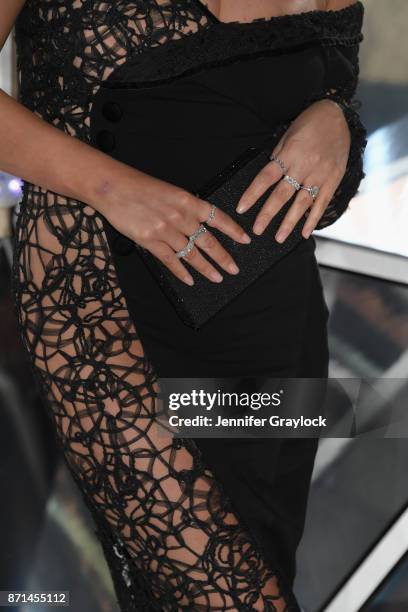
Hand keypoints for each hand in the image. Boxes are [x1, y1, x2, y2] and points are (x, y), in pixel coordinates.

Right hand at [93, 165, 250, 285]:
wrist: (113, 187)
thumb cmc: (140, 186)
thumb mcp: (170, 191)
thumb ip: (185, 208)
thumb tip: (199, 224)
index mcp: (188, 201)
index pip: (217, 218)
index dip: (233, 230)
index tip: (246, 240)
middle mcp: (181, 217)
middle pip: (208, 241)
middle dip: (223, 257)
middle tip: (234, 269)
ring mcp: (166, 230)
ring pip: (191, 254)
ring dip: (205, 268)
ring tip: (217, 278)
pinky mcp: (150, 241)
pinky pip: (170, 260)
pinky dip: (181, 272)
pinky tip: (190, 280)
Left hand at [235, 99, 350, 240]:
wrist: (337, 115)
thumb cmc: (308, 124)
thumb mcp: (288, 135)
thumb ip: (278, 157)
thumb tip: (268, 179)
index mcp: (289, 153)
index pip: (266, 177)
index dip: (253, 194)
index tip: (241, 209)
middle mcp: (304, 166)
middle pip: (282, 194)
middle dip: (268, 214)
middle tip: (257, 230)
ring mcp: (320, 174)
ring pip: (302, 203)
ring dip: (289, 222)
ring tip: (279, 238)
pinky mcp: (333, 179)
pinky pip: (322, 203)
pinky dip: (313, 219)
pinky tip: (304, 233)